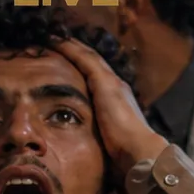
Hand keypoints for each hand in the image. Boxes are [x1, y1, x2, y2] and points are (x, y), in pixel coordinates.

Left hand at [56, 39, 167, 177]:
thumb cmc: (125, 154)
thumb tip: (93, 156)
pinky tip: (55, 40)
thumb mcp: (110, 143)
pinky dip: (70, 47)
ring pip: (88, 57)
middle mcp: (116, 87)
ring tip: (54, 36)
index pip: (97, 78)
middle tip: (58, 40)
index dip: (82, 67)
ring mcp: (111, 82)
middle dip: (77, 51)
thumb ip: (102, 141)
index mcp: (117, 101)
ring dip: (71, 45)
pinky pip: (84, 58)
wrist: (139, 151)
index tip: (66, 61)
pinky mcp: (104, 82)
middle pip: (93, 63)